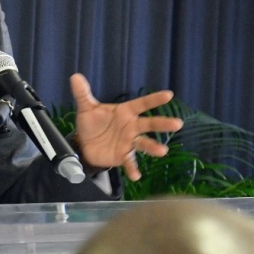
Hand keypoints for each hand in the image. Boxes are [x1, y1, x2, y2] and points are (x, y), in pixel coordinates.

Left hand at [69, 73, 183, 181]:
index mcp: (126, 112)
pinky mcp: (123, 155)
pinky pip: (129, 162)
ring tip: (162, 151)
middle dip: (163, 123)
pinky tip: (136, 176)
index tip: (168, 95)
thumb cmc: (92, 123)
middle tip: (177, 124)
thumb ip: (83, 93)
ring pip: (144, 144)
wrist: (85, 143)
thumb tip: (75, 77)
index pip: (142, 104)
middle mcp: (131, 127)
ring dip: (153, 147)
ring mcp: (129, 142)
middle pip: (149, 124)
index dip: (154, 100)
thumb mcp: (86, 108)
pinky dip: (132, 169)